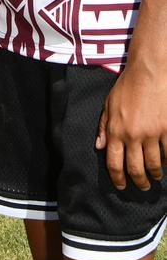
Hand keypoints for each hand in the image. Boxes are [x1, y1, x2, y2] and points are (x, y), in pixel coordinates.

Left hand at [96, 65, 166, 189]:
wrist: (149, 73)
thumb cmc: (127, 87)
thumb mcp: (109, 104)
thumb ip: (104, 127)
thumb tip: (100, 146)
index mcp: (116, 130)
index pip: (114, 163)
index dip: (117, 179)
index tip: (121, 186)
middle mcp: (133, 135)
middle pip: (136, 169)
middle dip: (139, 182)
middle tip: (142, 187)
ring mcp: (152, 134)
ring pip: (154, 165)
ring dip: (154, 174)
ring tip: (155, 176)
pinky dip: (166, 161)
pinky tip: (164, 162)